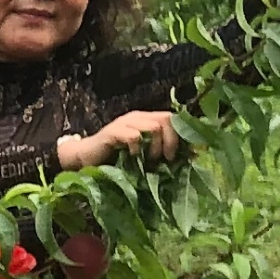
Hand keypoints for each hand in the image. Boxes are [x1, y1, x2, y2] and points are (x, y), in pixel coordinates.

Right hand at [56, 110, 176, 169]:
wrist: (84, 159)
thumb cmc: (116, 159)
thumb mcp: (145, 155)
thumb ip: (165, 152)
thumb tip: (195, 155)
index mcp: (146, 119)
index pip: (173, 118)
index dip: (184, 134)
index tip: (188, 153)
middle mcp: (137, 117)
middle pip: (167, 119)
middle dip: (172, 140)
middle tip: (168, 159)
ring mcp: (124, 123)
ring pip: (153, 126)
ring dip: (156, 146)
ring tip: (150, 160)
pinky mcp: (112, 132)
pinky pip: (133, 135)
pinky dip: (137, 148)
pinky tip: (133, 157)